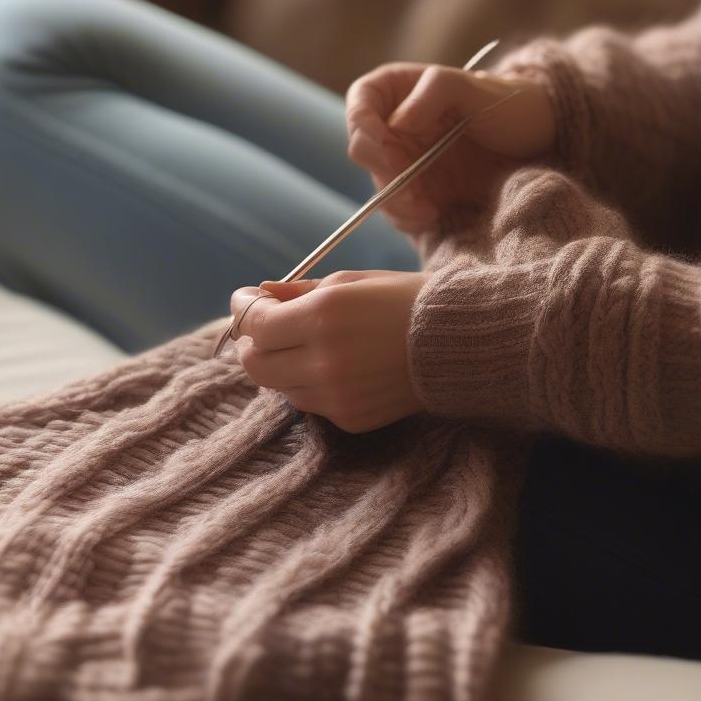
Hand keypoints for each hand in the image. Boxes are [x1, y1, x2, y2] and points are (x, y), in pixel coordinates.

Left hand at [228, 269, 430, 432]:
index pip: (254, 324)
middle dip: (253, 342)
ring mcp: (335, 396)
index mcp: (322, 318)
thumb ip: (298, 291)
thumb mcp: (352, 282)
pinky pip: (309, 402)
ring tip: (308, 343)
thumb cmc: (405, 301)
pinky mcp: (349, 419)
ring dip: (281, 363)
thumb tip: (259, 293)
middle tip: (267, 325)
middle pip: (254, 364)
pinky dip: (309, 383)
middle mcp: (323, 361)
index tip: (245, 298)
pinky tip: (337, 365)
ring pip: (279, 386)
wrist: (458, 344)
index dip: (243, 309)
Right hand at [344, 61, 555, 233]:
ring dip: (396, 203)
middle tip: (410, 192)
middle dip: (383, 174)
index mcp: (399, 91)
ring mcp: (405, 161)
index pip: (360, 104)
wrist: (537, 139)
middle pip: (364, 152)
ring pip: (379, 185)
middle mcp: (393, 127)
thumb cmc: (508, 103)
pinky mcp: (419, 192)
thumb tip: (397, 121)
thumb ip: (436, 91)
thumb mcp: (476, 89)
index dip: (362, 126)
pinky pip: (399, 209)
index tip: (383, 146)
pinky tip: (432, 215)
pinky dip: (408, 217)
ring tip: (427, 210)